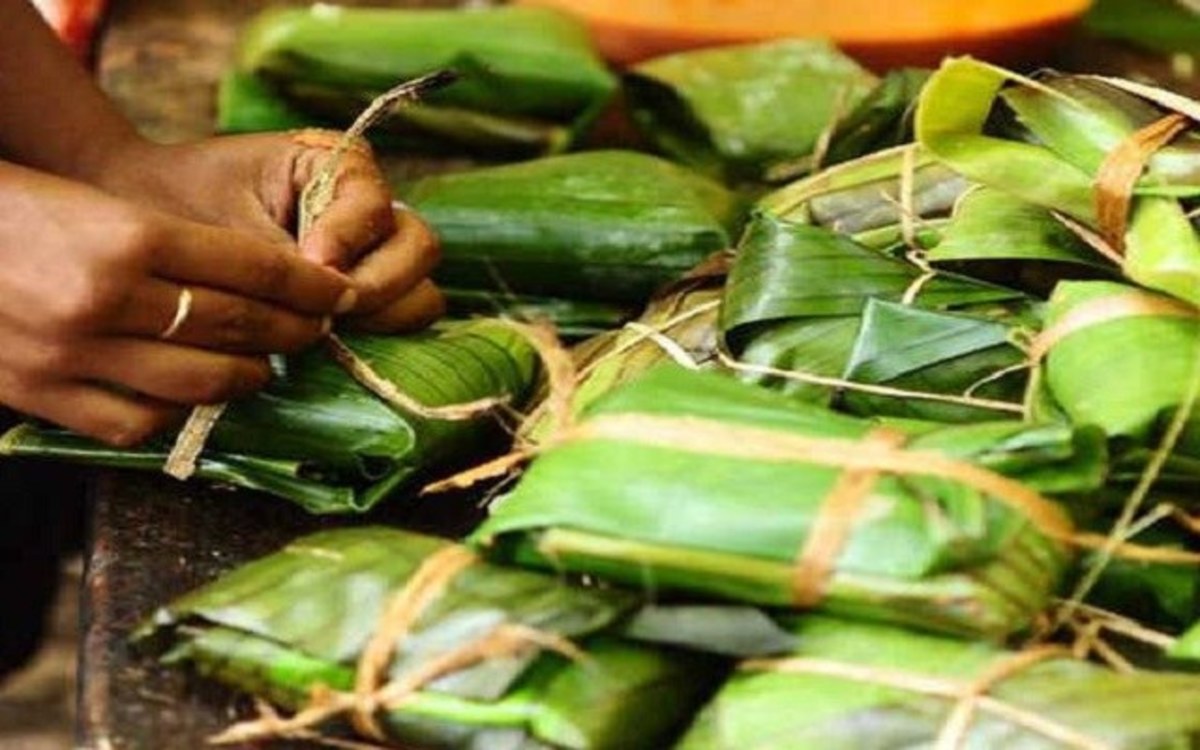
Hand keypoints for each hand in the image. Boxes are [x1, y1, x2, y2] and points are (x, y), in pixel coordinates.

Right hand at [0, 161, 353, 444]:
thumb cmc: (23, 210)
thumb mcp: (103, 207)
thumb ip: (177, 248)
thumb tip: (264, 290)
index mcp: (125, 234)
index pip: (250, 267)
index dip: (308, 284)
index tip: (338, 293)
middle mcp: (103, 297)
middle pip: (234, 326)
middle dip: (292, 331)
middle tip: (314, 330)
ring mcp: (70, 353)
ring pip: (197, 383)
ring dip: (246, 378)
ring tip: (261, 367)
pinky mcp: (39, 394)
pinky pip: (136, 424)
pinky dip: (177, 414)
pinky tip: (193, 397)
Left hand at [94, 132, 444, 332]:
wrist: (144, 221)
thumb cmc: (180, 206)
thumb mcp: (227, 225)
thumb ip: (282, 261)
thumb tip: (332, 306)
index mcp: (340, 166)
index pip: (376, 207)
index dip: (350, 239)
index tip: (313, 262)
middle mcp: (369, 209)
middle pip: (418, 249)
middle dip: (378, 286)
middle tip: (325, 312)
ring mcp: (373, 257)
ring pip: (419, 294)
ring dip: (378, 315)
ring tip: (319, 328)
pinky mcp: (362, 297)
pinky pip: (393, 323)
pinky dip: (369, 337)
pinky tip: (322, 343)